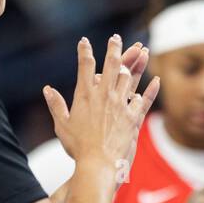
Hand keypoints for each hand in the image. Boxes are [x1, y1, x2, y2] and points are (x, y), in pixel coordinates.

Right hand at [44, 35, 158, 170]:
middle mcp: (104, 95)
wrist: (97, 164)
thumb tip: (47, 89)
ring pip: (129, 78)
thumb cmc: (77, 147)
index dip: (84, 51)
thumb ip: (56, 105)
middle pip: (111, 65)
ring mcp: (120, 105)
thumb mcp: (62, 125)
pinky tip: (157, 80)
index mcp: (85, 95)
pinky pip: (144, 100)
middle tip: (116, 38)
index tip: (84, 41)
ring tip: (140, 51)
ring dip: (135, 63)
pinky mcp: (133, 117)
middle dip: (113, 49)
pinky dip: (151, 90)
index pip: (84, 66)